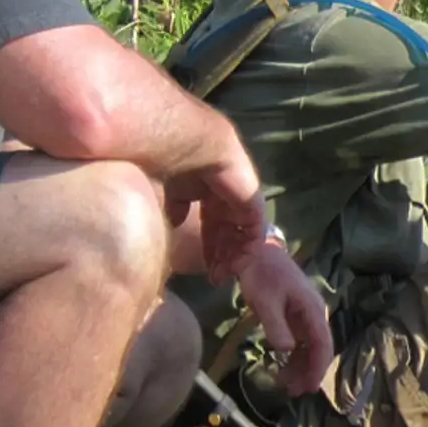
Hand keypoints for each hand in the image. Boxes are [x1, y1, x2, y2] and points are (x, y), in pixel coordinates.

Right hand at [163, 131, 265, 285]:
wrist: (194, 148)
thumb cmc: (176, 164)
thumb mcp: (173, 192)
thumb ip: (176, 207)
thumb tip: (174, 223)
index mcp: (208, 191)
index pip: (213, 224)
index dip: (209, 246)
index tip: (204, 267)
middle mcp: (227, 196)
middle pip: (229, 231)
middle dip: (222, 255)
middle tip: (216, 277)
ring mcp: (242, 198)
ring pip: (242, 234)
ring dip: (233, 256)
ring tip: (223, 275)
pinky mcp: (253, 202)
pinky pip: (254, 230)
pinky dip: (247, 249)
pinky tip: (236, 264)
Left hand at [235, 239, 333, 396]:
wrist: (255, 252)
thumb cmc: (262, 275)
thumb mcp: (265, 302)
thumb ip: (276, 326)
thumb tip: (286, 350)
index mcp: (312, 309)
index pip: (322, 343)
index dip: (318, 366)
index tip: (310, 386)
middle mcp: (313, 312)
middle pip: (319, 347)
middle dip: (309, 370)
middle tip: (295, 392)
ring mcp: (305, 313)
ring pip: (309, 345)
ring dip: (301, 365)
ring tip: (287, 384)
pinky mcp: (294, 314)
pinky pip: (300, 339)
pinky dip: (294, 354)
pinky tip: (284, 365)